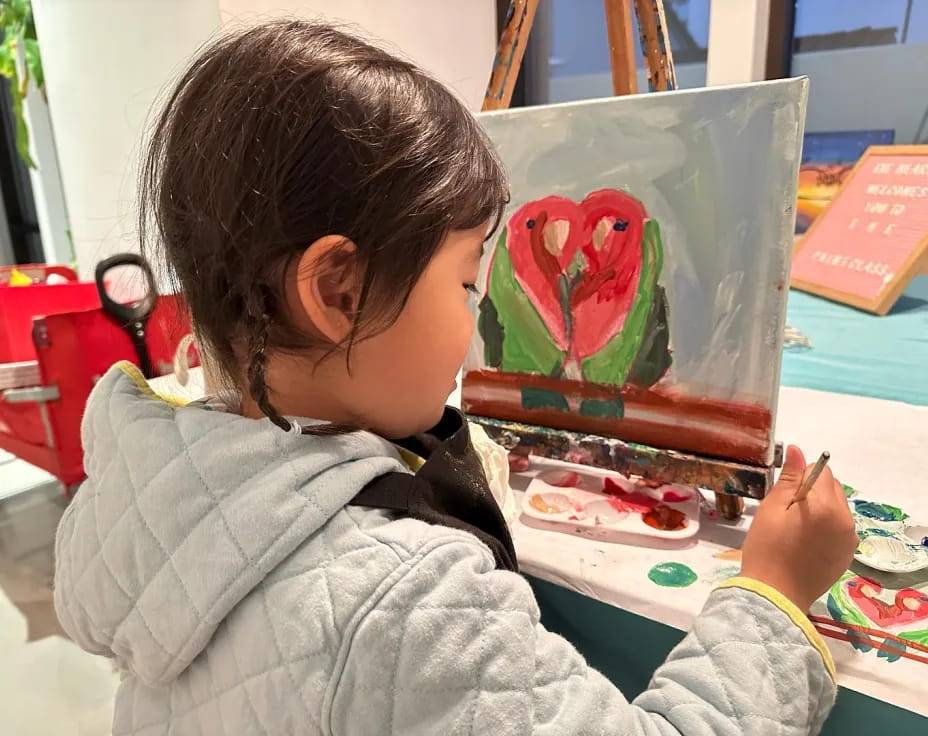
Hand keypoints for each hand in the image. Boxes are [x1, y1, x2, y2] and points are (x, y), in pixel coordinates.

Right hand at [741, 446, 856, 611]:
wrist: (774, 596)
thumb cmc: (766, 549)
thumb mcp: (772, 509)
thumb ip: (789, 478)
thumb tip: (798, 450)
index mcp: (827, 506)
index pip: (821, 472)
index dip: (799, 478)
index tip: (783, 497)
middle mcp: (847, 521)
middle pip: (833, 489)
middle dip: (813, 492)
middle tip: (786, 513)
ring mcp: (849, 540)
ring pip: (837, 509)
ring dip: (820, 509)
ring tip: (795, 530)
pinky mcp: (847, 555)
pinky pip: (839, 529)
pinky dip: (825, 528)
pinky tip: (805, 543)